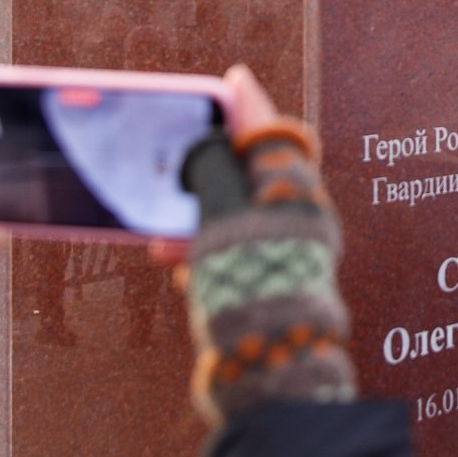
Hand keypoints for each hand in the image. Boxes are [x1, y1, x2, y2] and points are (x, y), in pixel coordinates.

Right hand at [175, 63, 353, 422]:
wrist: (266, 371)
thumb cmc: (250, 284)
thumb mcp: (223, 212)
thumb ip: (221, 159)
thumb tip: (231, 98)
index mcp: (295, 195)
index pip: (276, 135)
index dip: (248, 109)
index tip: (226, 85)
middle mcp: (296, 222)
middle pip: (246, 178)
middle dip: (201, 179)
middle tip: (168, 178)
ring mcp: (282, 258)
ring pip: (232, 220)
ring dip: (191, 223)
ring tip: (160, 243)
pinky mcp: (264, 288)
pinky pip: (228, 255)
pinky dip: (201, 253)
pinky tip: (180, 267)